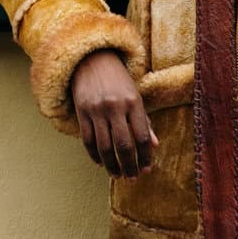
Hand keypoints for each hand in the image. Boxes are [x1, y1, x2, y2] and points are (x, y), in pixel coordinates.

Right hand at [72, 50, 158, 177]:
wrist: (91, 60)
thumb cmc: (118, 80)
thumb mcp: (135, 96)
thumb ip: (144, 121)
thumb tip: (155, 145)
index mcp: (133, 102)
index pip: (142, 136)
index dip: (146, 156)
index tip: (147, 169)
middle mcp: (115, 107)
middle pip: (124, 145)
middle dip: (130, 165)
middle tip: (133, 178)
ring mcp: (96, 110)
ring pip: (104, 147)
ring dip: (112, 165)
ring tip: (118, 175)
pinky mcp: (82, 112)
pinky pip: (88, 140)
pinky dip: (94, 155)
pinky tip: (101, 163)